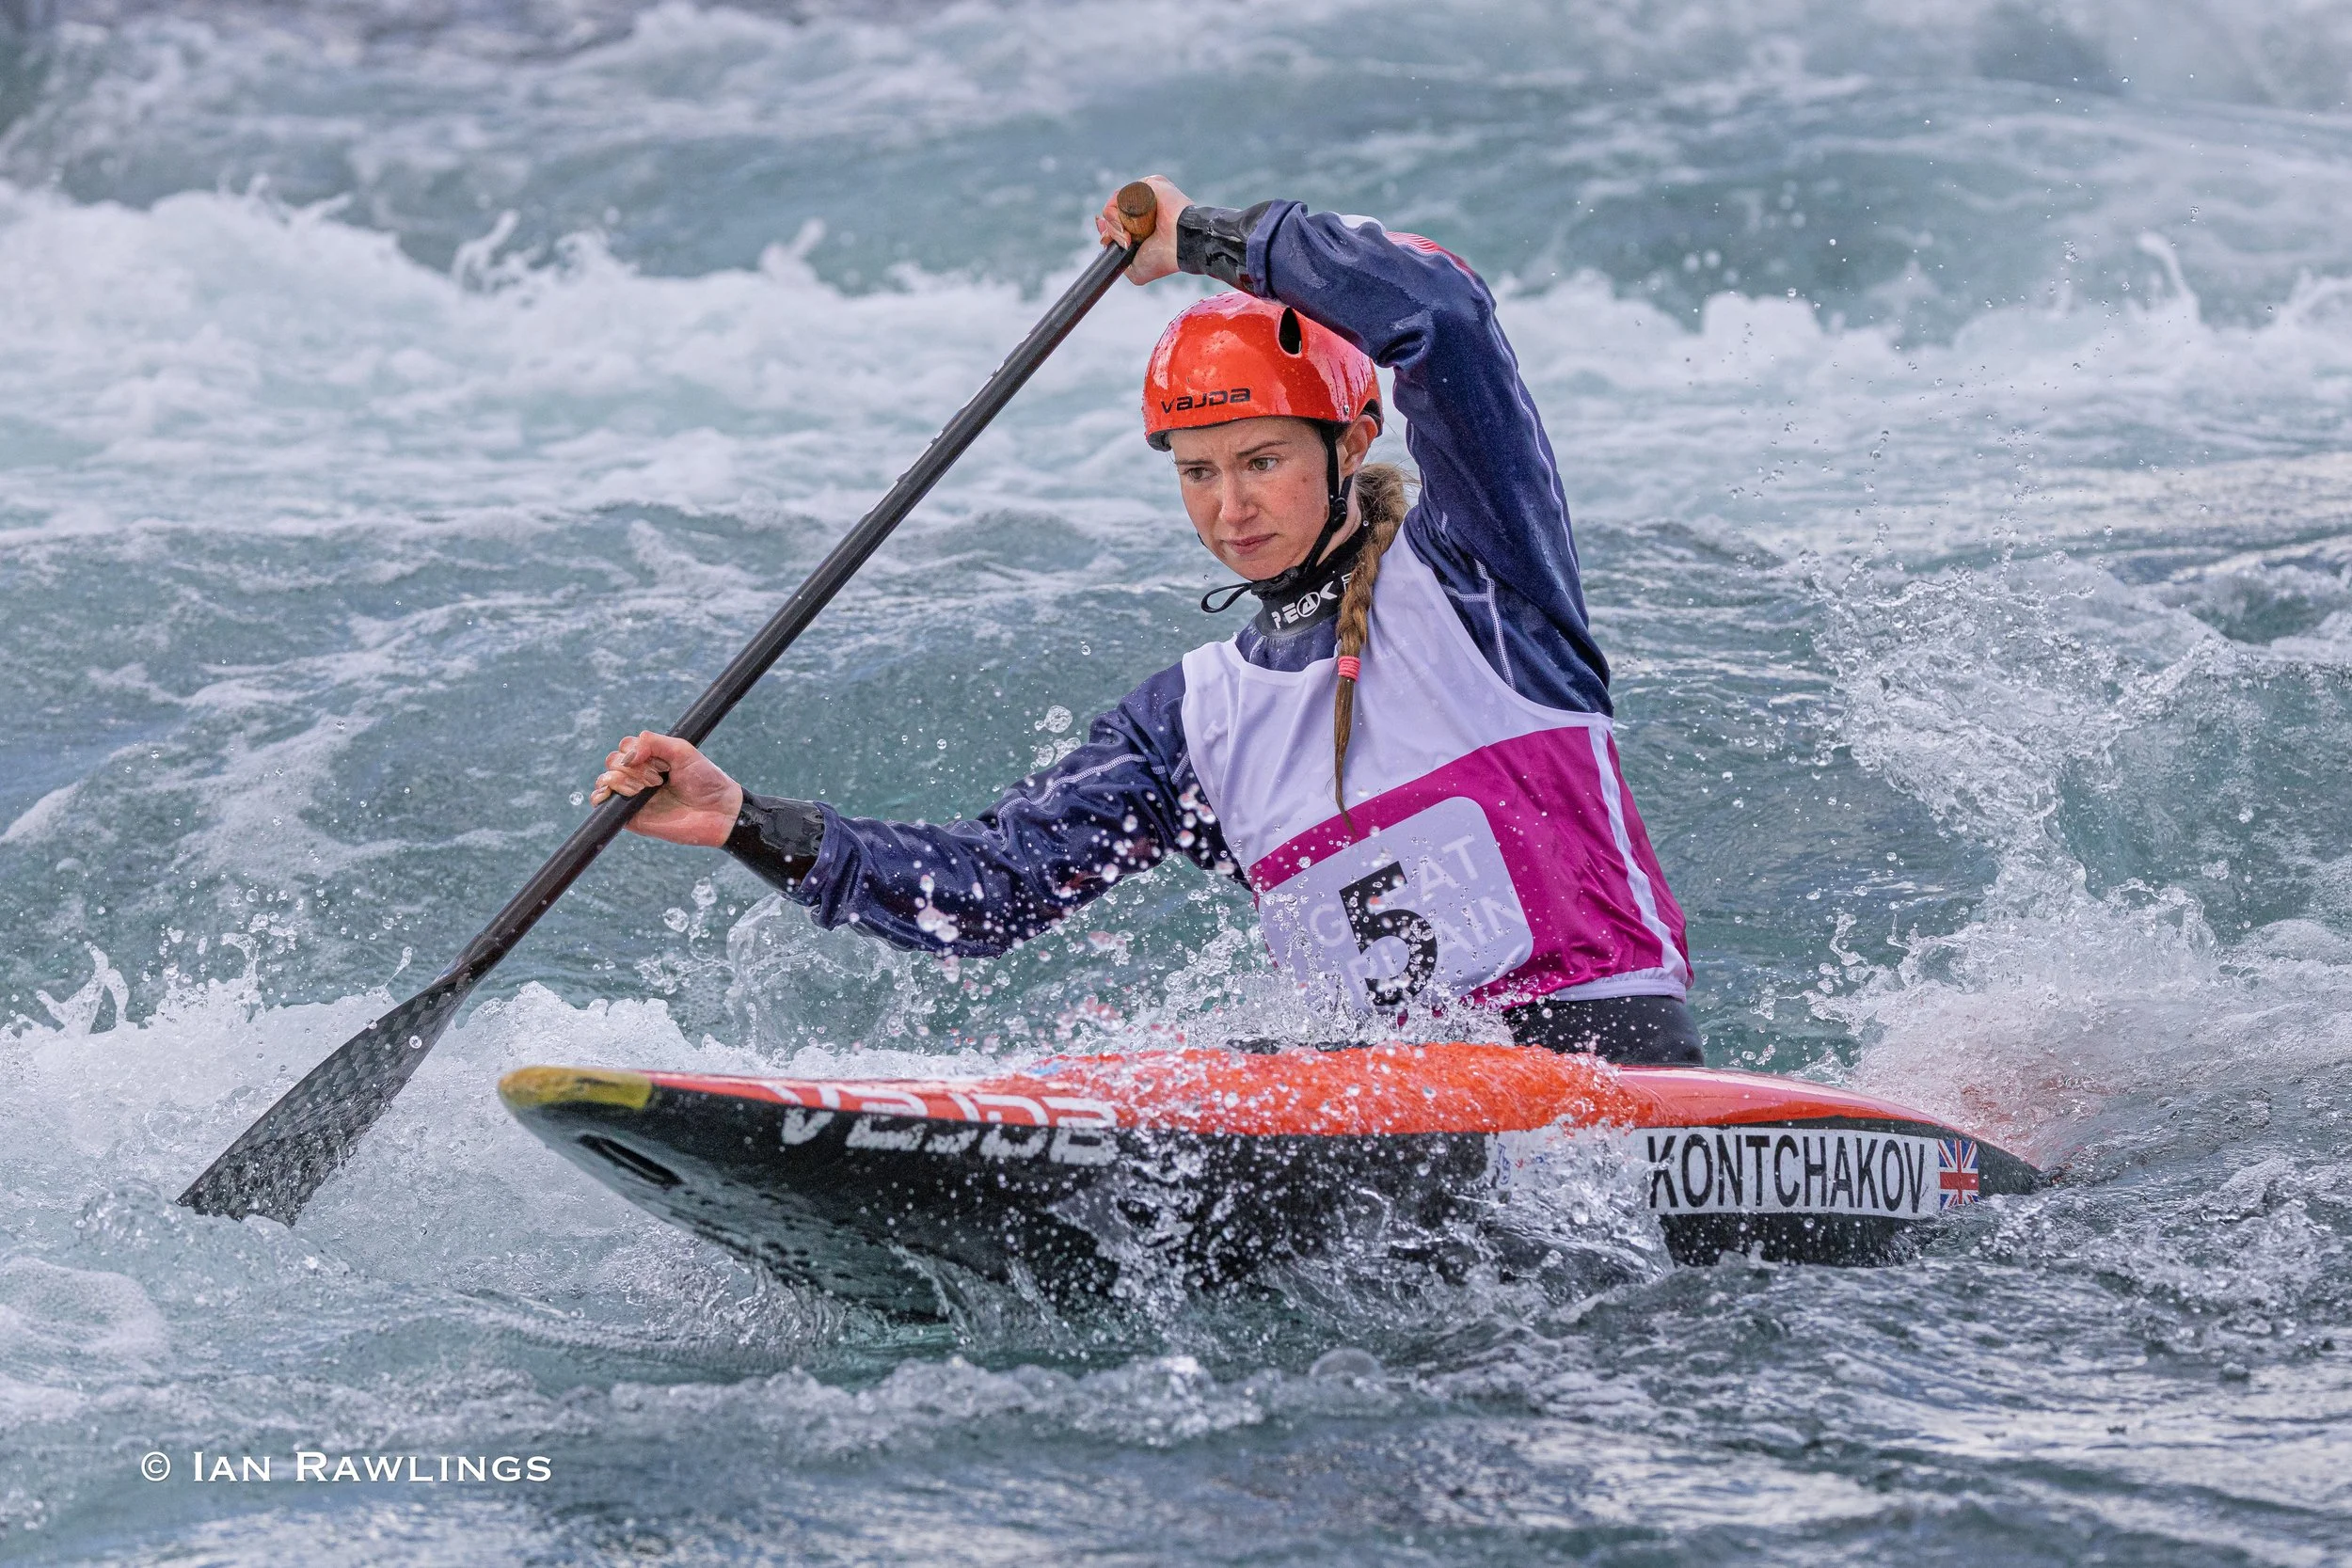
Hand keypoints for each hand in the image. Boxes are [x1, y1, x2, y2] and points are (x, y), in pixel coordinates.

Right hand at [592, 732, 743, 847]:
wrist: (718, 811)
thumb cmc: (705, 780)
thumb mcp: (682, 750)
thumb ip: (653, 742)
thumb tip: (627, 755)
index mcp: (651, 759)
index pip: (626, 747)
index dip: (638, 752)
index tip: (663, 764)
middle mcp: (639, 776)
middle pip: (613, 761)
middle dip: (633, 768)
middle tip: (658, 779)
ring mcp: (633, 795)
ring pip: (606, 779)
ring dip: (620, 779)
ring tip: (645, 789)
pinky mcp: (630, 816)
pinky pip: (601, 804)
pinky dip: (600, 795)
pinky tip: (613, 793)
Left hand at [1095, 175, 1189, 284]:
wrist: (1180, 245)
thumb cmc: (1163, 258)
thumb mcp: (1134, 269)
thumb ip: (1116, 254)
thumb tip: (1101, 230)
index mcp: (1141, 224)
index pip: (1115, 220)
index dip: (1107, 229)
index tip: (1107, 241)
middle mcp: (1143, 208)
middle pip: (1112, 212)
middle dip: (1111, 229)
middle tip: (1125, 241)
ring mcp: (1145, 195)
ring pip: (1115, 203)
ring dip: (1114, 222)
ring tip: (1128, 235)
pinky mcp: (1149, 184)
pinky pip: (1122, 193)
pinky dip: (1118, 208)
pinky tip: (1129, 222)